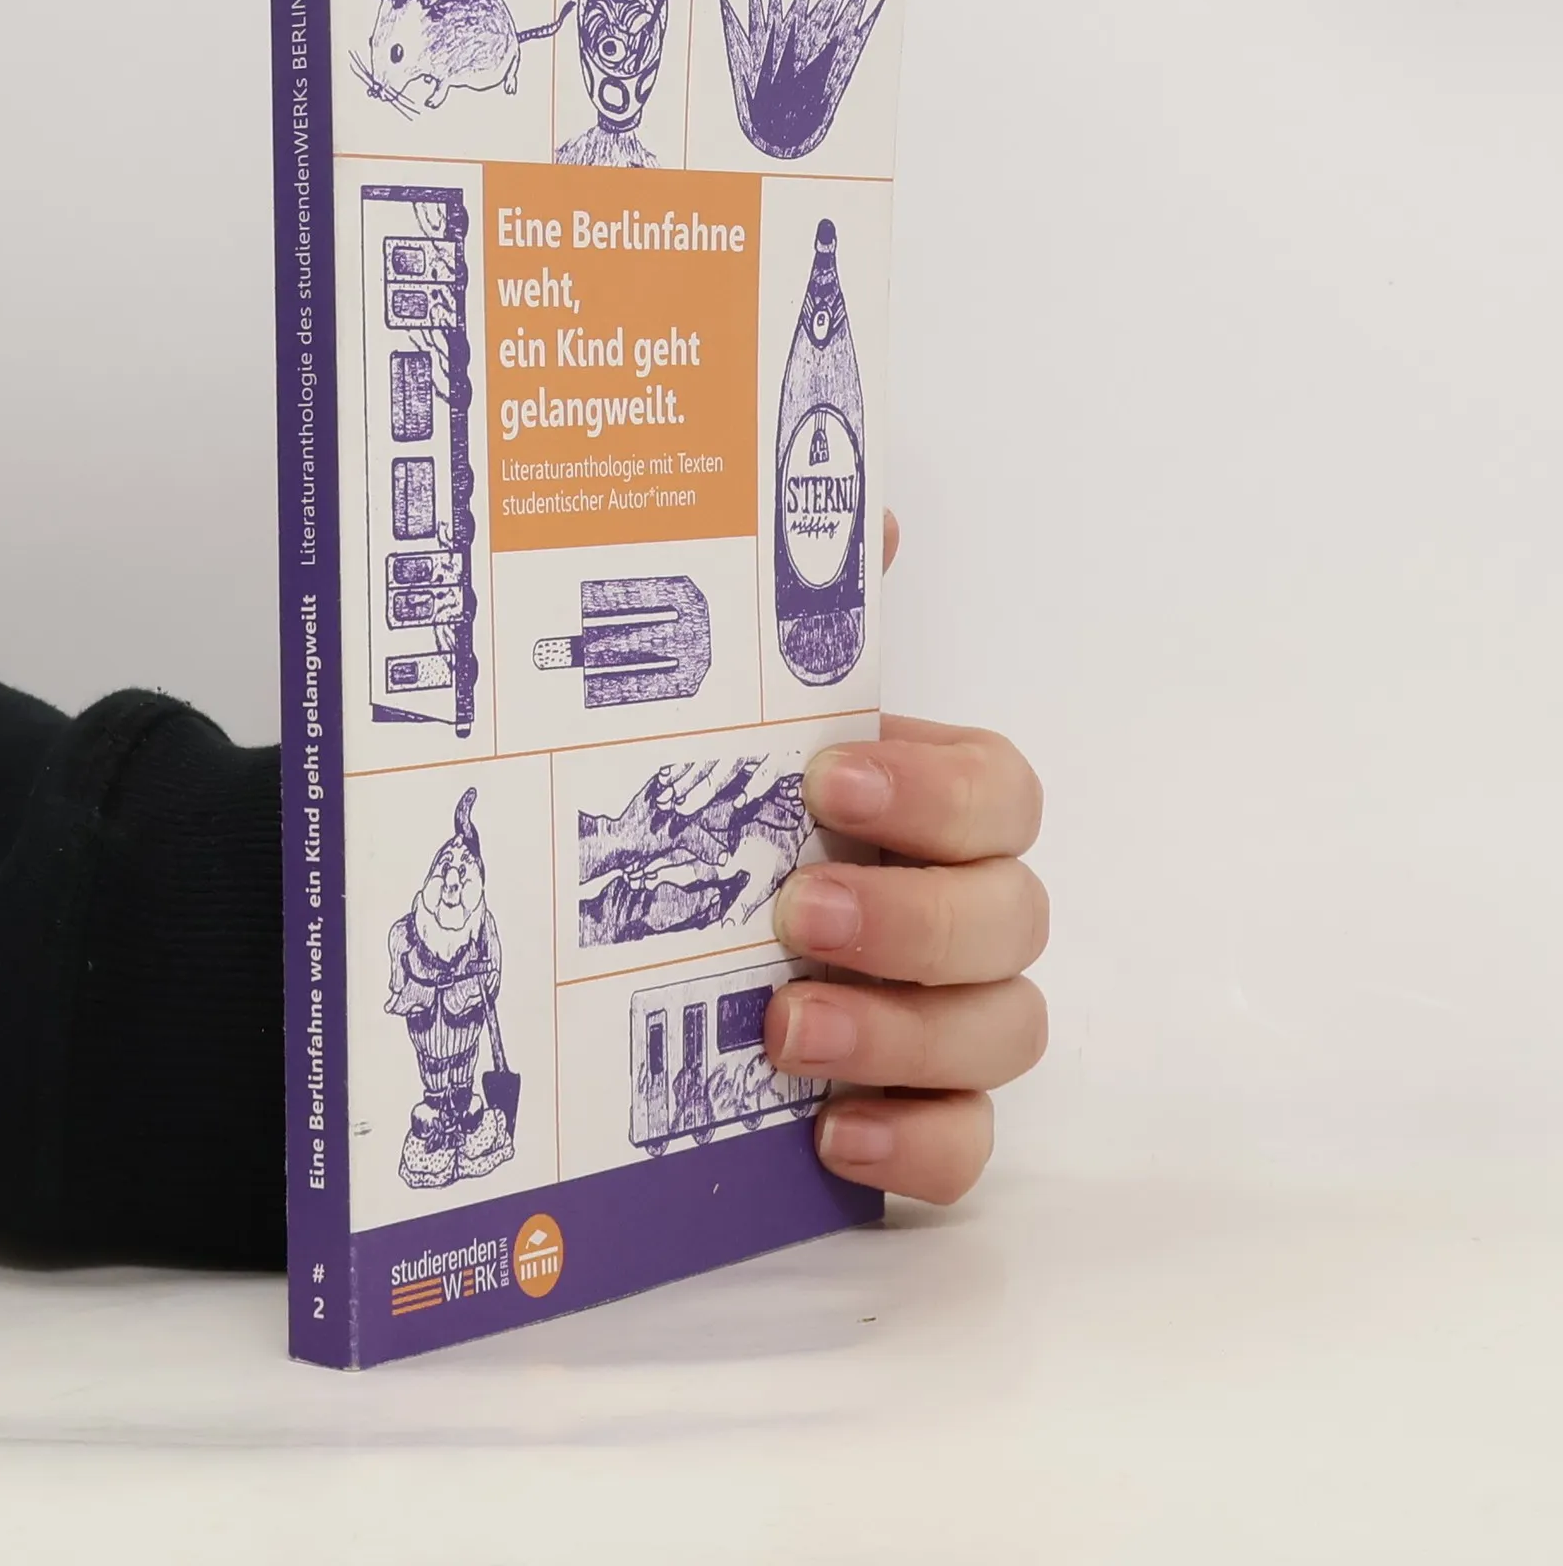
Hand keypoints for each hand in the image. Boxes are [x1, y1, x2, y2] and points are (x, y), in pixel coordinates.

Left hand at [765, 510, 1048, 1202]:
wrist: (639, 938)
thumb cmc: (717, 817)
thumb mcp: (731, 721)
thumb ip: (804, 621)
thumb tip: (860, 509)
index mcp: (926, 807)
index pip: (1001, 789)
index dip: (940, 787)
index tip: (832, 778)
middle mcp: (957, 907)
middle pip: (1016, 916)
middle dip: (915, 916)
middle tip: (799, 912)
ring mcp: (945, 1016)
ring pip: (1007, 1031)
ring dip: (907, 1030)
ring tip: (787, 1028)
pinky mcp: (911, 1111)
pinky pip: (965, 1146)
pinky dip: (919, 1146)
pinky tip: (832, 1133)